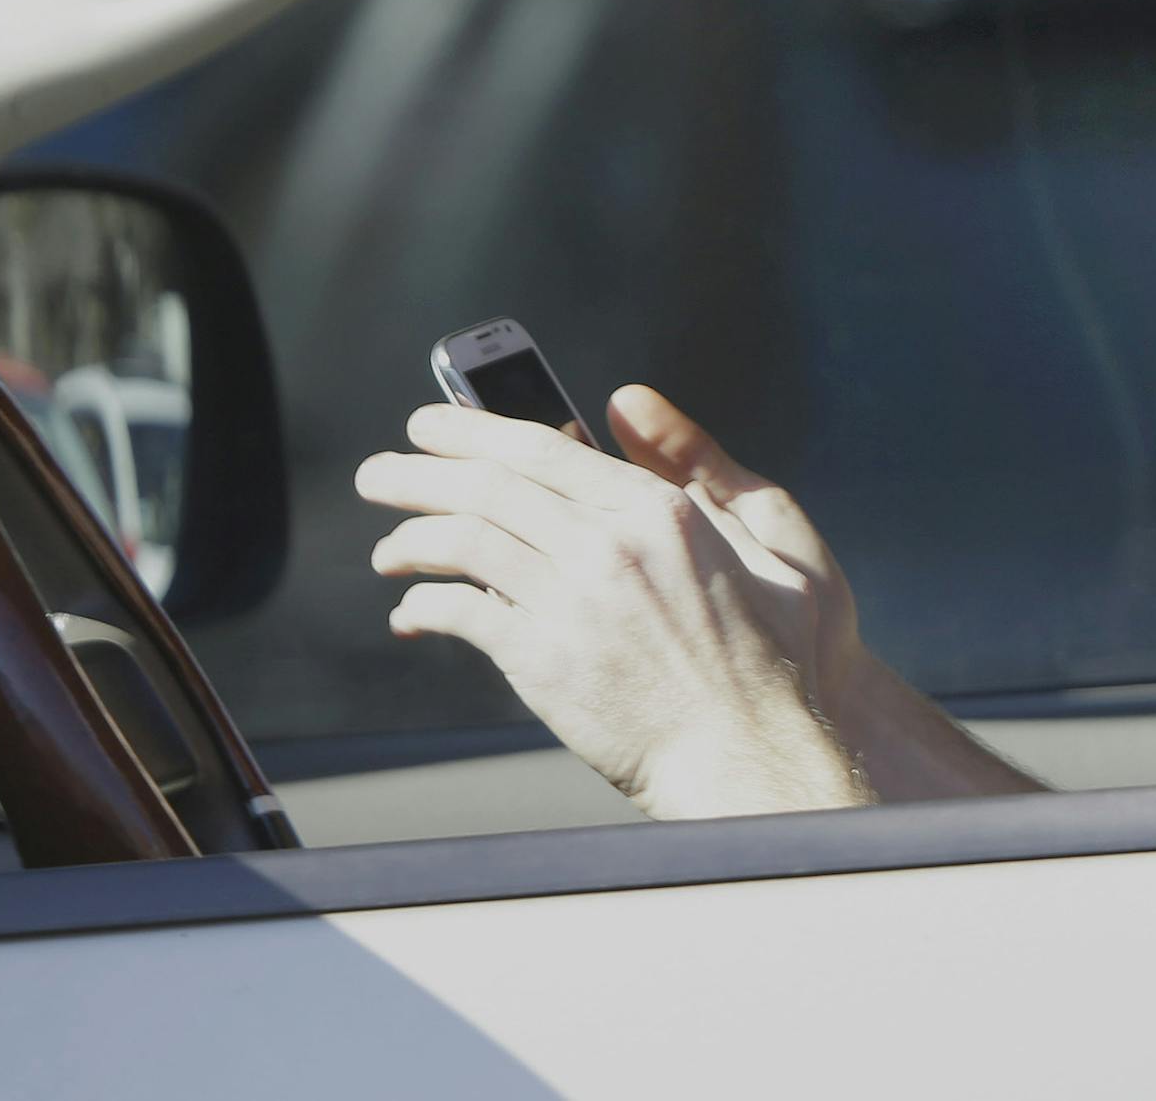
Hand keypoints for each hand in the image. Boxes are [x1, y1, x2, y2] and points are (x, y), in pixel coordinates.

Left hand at [355, 399, 866, 818]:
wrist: (758, 755)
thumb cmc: (778, 655)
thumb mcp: (768, 533)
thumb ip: (696, 459)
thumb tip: (626, 399)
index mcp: (658, 509)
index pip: (539, 446)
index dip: (471, 429)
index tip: (429, 425)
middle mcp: (609, 546)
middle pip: (488, 486)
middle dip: (418, 472)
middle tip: (378, 474)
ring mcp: (574, 605)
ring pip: (465, 545)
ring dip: (410, 540)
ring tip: (387, 550)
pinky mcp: (547, 665)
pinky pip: (464, 616)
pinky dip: (426, 606)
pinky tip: (414, 611)